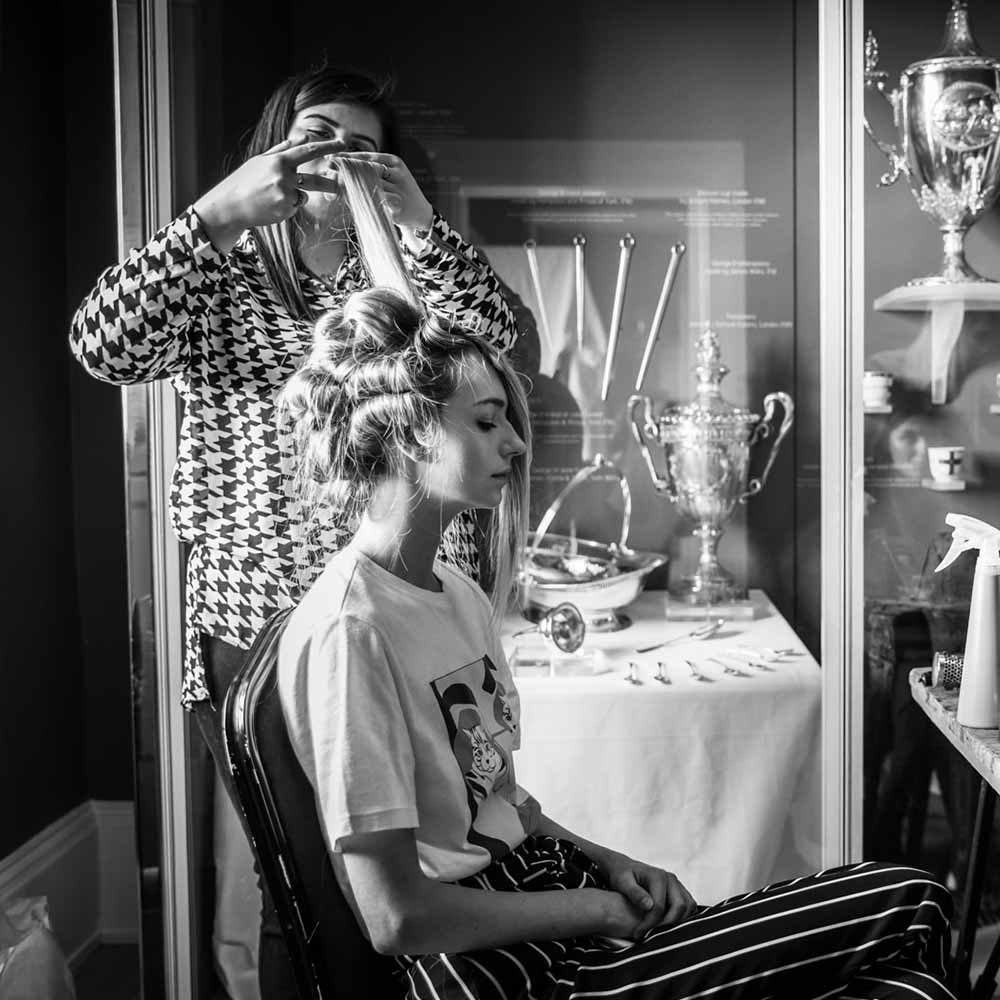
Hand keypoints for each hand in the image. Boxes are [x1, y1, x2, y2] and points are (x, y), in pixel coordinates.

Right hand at [193, 137, 343, 251]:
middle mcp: (284, 177)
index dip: (328, 148)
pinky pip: (295, 207)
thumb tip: (302, 138)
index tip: (343, 144)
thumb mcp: (261, 160)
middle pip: (316, 180)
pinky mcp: (285, 211)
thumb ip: (283, 149)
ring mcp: (286, 195)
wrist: (231, 205)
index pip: (309, 151)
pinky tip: (272, 205)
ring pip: (304, 196)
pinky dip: (288, 206)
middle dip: (329, 184)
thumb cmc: (245, 180)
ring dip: (297, 195)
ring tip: (275, 195)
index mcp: (279, 161)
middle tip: (338, 184)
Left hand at [334, 151, 433, 235]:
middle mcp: (398, 173)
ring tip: (333, 185)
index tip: (331, 157)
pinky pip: (375, 201)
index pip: (367, 156)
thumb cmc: (398, 193)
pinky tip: (347, 199)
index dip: (348, 157)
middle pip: (367, 169)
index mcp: (395, 161)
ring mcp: (399, 190)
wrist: (420, 213)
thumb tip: (341, 166)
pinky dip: (360, 200)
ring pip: (369, 185)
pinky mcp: (397, 206)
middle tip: (329, 170)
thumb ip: (370, 170)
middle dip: (347, 170)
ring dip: (350, 185)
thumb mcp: (389, 176)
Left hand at [602, 852, 697, 939]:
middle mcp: (670, 879)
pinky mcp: (679, 890)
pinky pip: (689, 905)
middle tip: (651, 935)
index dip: (650, 924)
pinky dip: (683, 917)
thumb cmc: (621, 875)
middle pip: (680, 906)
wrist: (624, 867)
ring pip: (689, 906)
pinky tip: (667, 925)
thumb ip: (634, 893)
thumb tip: (649, 905)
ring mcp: (677, 884)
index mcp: (657, 876)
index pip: (660, 906)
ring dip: (678, 921)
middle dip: (667, 925)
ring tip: (660, 932)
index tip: (638, 934)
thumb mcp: (622, 882)